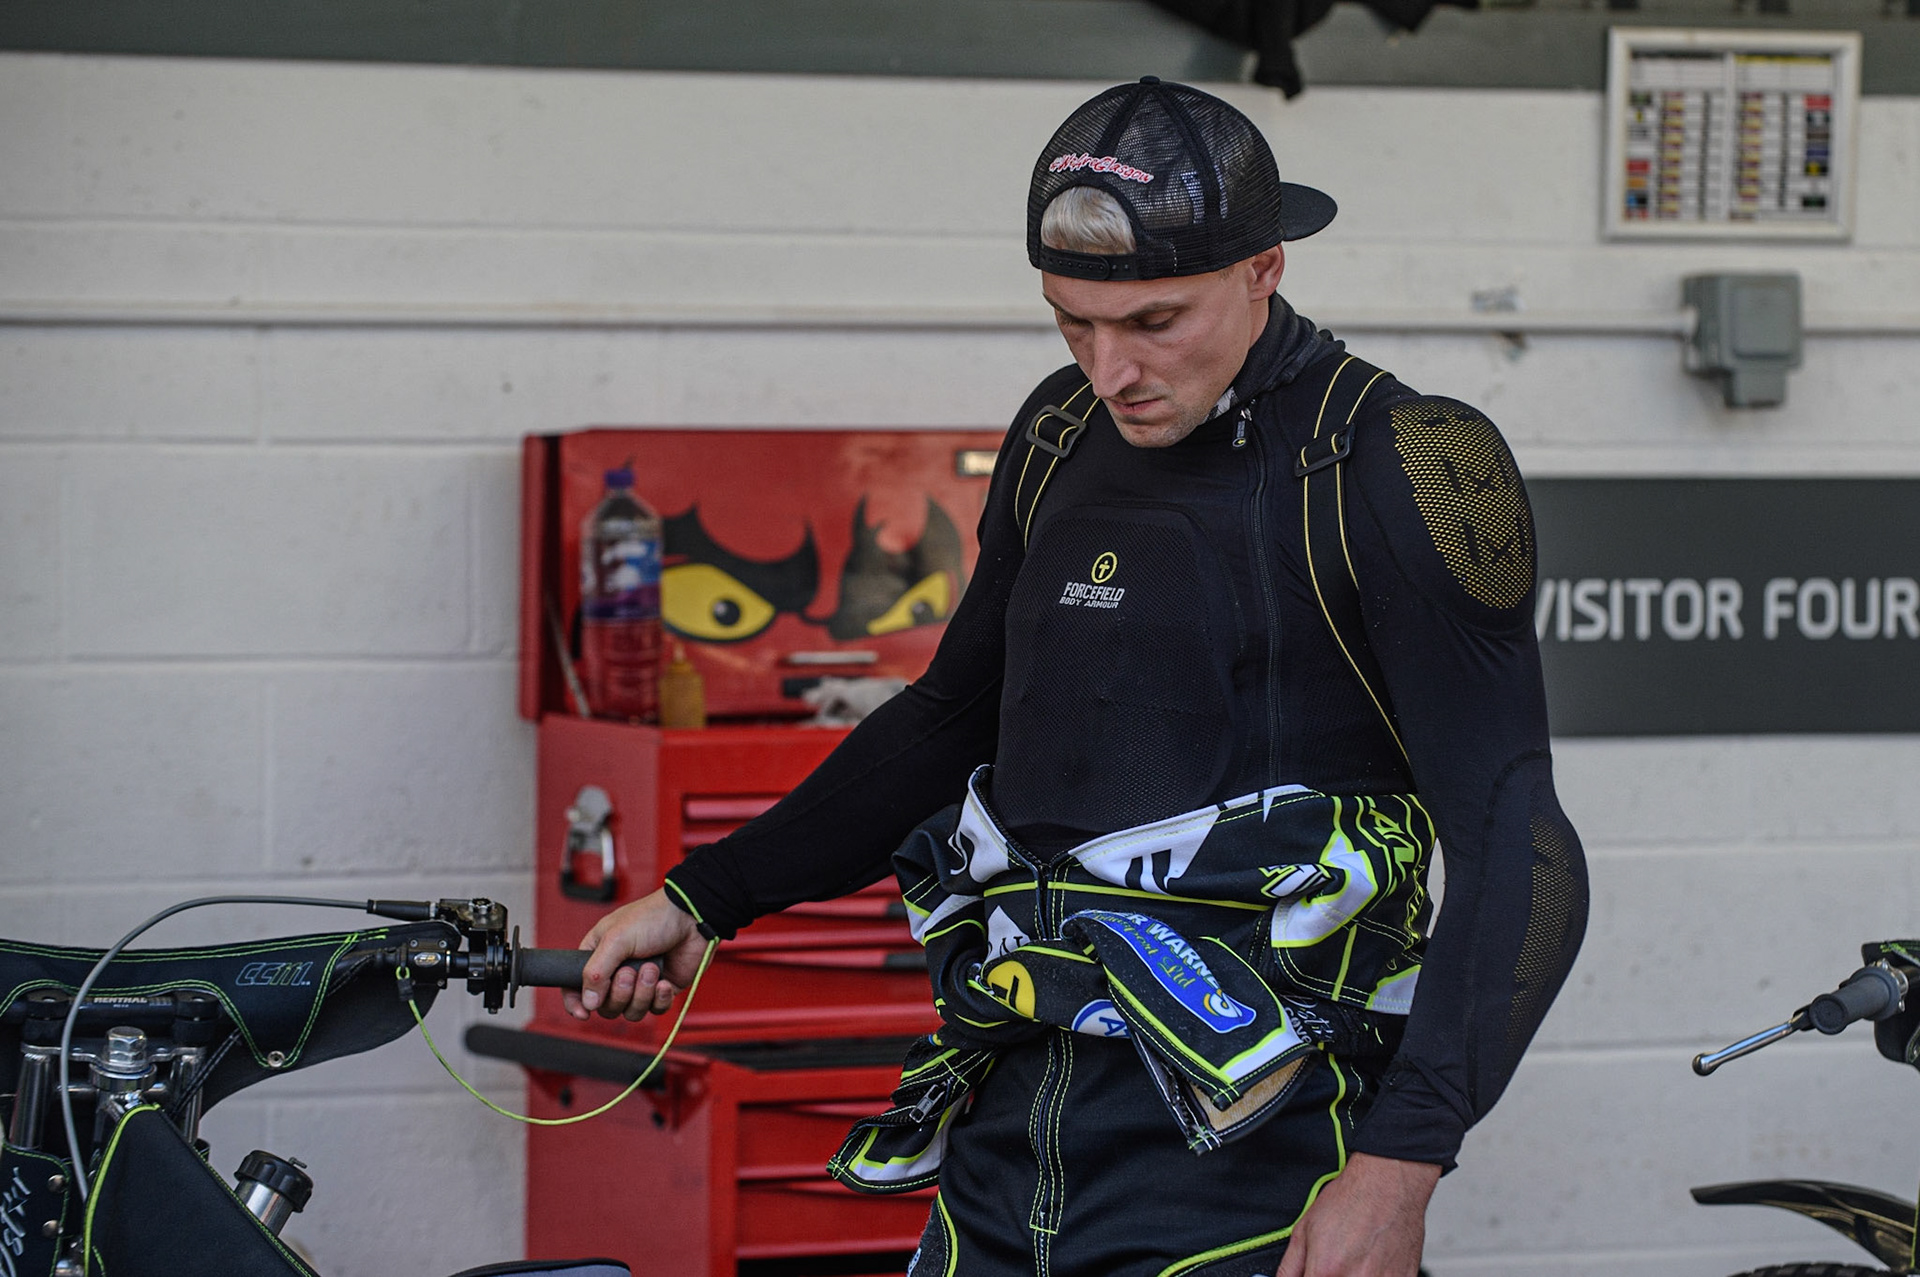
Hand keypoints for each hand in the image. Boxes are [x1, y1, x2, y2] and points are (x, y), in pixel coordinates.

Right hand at [561, 889, 705, 1021]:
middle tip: (630, 972)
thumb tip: (588, 1002)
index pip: (576, 986)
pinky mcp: (662, 989)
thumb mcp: (616, 938)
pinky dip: (660, 998)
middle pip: (606, 1005)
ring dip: (641, 994)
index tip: (584, 1013)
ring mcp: (641, 982)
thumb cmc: (654, 917)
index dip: (576, 1002)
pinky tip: (664, 982)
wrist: (693, 918)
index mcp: (598, 954)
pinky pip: (655, 1009)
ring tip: (652, 969)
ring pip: (631, 1011)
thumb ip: (596, 972)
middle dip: (619, 993)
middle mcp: (617, 970)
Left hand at [1273, 1152, 1440, 1276]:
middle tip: (1335, 1263)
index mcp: (1327, 1271)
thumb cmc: (1351, 1200)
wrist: (1388, 1183)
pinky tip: (1372, 1261)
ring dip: (1353, 1276)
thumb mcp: (1304, 1229)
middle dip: (1329, 1276)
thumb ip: (1290, 1266)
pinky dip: (1374, 1276)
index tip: (1312, 1273)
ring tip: (1355, 1259)